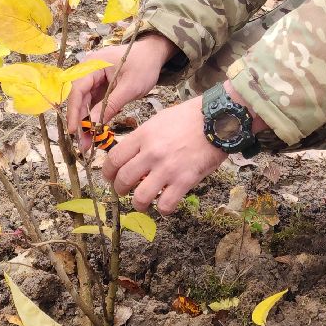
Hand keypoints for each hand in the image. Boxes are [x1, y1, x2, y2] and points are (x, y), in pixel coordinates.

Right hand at [66, 33, 176, 149]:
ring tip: (86, 141)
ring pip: (84, 101)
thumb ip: (110, 105)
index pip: (77, 90)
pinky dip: (93, 115)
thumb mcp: (129, 88)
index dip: (74, 111)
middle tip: (81, 142)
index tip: (74, 130)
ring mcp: (93, 77)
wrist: (154, 54)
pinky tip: (94, 130)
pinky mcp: (99, 84)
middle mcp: (88, 69)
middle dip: (79, 120)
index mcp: (93, 64)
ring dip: (85, 120)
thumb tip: (93, 125)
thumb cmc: (143, 66)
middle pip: (78, 97)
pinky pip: (92, 102)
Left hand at [101, 96, 225, 213]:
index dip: (108, 172)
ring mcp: (167, 168)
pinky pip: (166, 205)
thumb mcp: (159, 120)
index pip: (114, 159)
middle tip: (124, 191)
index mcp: (143, 135)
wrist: (217, 119)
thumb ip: (144, 137)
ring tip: (142, 202)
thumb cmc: (190, 117)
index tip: (110, 177)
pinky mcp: (184, 181)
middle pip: (123, 180)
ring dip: (138, 204)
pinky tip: (165, 203)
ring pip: (140, 197)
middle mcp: (151, 153)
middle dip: (120, 189)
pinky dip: (163, 209)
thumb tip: (132, 154)